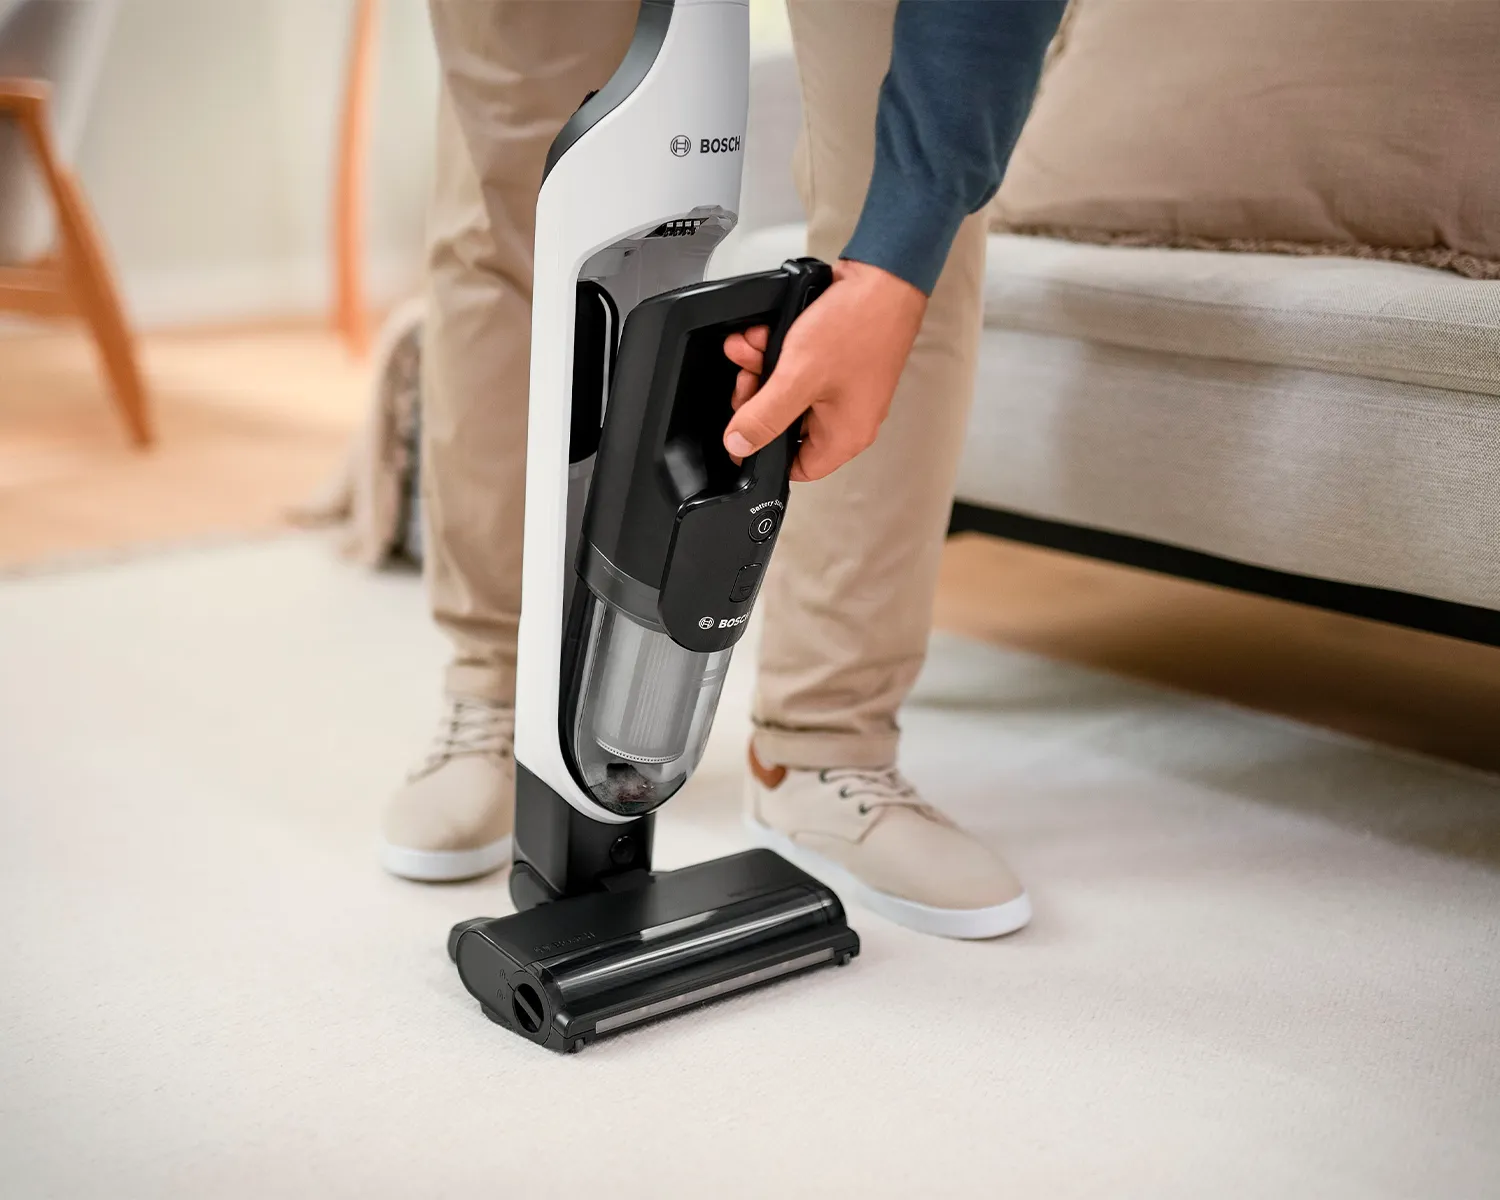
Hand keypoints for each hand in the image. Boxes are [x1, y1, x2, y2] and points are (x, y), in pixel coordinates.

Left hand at [722, 259, 926, 481]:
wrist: (884, 276)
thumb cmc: (858, 326)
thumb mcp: (798, 376)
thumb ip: (764, 416)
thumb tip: (739, 445)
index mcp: (844, 436)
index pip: (795, 468)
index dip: (763, 451)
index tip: (741, 429)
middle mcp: (847, 418)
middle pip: (785, 426)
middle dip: (757, 397)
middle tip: (746, 378)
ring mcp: (843, 389)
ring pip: (787, 391)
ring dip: (762, 368)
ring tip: (750, 346)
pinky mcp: (838, 363)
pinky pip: (798, 368)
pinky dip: (778, 352)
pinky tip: (764, 334)